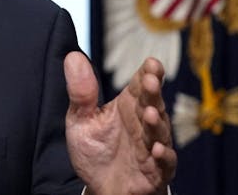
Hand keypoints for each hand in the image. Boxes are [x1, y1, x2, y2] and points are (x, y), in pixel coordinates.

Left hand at [64, 52, 175, 194]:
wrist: (100, 186)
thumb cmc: (95, 150)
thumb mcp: (81, 119)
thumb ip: (80, 91)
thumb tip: (73, 56)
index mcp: (127, 106)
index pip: (140, 85)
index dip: (147, 73)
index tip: (151, 62)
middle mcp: (143, 123)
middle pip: (152, 103)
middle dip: (153, 92)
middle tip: (151, 80)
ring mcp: (151, 146)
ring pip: (159, 131)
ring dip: (156, 122)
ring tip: (148, 112)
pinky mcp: (156, 171)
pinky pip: (164, 163)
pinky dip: (163, 156)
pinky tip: (155, 149)